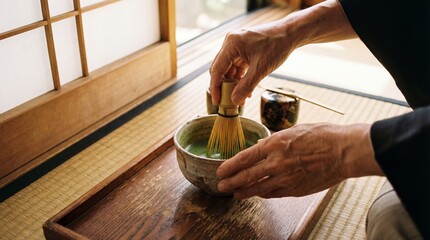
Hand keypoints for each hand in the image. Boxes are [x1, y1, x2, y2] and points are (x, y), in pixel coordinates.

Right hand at [209, 0, 356, 105]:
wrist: (290, 34)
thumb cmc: (277, 46)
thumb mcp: (261, 69)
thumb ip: (246, 86)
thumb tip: (235, 101)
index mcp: (231, 44)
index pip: (217, 69)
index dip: (215, 87)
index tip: (217, 101)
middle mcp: (230, 43)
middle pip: (220, 69)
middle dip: (224, 86)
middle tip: (227, 101)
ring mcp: (236, 45)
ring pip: (228, 69)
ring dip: (233, 83)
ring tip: (240, 97)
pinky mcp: (242, 49)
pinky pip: (236, 66)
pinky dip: (239, 78)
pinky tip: (245, 89)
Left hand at [216, 123, 382, 198]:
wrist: (344, 151)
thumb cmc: (322, 135)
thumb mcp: (294, 130)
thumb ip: (275, 141)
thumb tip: (262, 147)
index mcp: (274, 144)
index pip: (244, 158)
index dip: (229, 166)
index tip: (220, 171)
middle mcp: (276, 162)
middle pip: (246, 176)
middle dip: (231, 182)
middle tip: (221, 185)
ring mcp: (285, 178)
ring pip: (258, 188)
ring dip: (244, 191)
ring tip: (235, 194)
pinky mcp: (295, 189)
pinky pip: (273, 194)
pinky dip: (263, 194)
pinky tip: (257, 194)